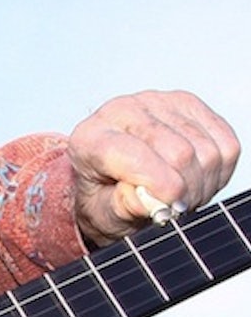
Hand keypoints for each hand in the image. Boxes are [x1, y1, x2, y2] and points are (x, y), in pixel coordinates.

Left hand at [68, 89, 238, 245]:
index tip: (166, 209)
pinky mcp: (187, 103)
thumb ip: (123, 207)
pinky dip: (218, 169)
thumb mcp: (103, 213)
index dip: (161, 188)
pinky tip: (194, 176)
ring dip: (202, 183)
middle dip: (185, 191)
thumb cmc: (103, 195)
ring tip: (180, 192)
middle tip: (173, 206)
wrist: (109, 177)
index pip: (136, 157)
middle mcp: (121, 111)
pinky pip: (225, 143)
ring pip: (207, 151)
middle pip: (180, 154)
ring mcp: (156, 102)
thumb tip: (151, 202)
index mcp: (90, 138)